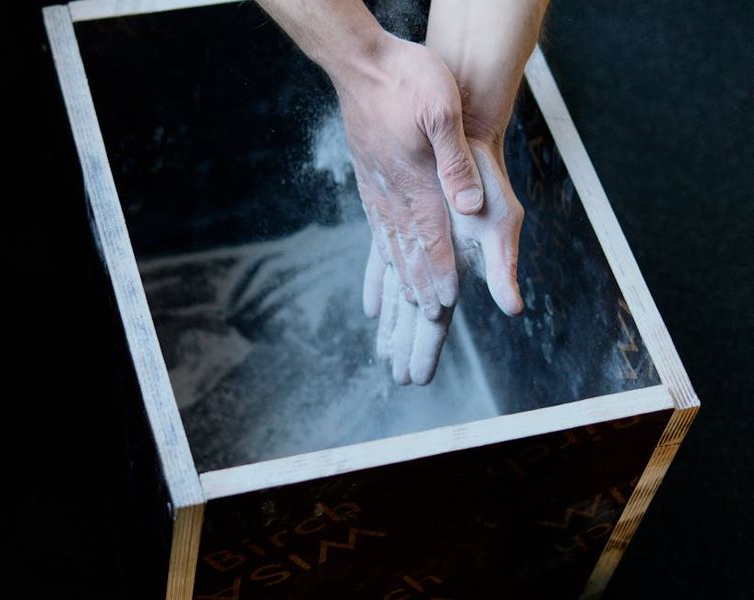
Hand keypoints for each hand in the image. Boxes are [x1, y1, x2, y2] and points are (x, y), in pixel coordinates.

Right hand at [335, 35, 485, 320]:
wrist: (362, 63)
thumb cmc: (407, 79)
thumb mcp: (441, 109)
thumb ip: (455, 161)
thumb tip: (468, 206)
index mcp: (415, 180)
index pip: (431, 237)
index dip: (440, 271)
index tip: (446, 302)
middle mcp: (393, 191)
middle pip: (409, 249)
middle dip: (420, 284)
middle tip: (428, 316)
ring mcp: (376, 186)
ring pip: (389, 241)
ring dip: (400, 274)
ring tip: (405, 300)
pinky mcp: (367, 177)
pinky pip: (374, 224)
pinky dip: (380, 251)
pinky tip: (382, 260)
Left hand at [364, 140, 523, 384]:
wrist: (464, 134)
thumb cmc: (486, 179)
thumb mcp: (499, 223)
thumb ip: (503, 268)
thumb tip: (513, 309)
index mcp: (454, 271)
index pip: (436, 323)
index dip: (425, 350)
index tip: (416, 380)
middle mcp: (436, 264)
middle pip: (415, 317)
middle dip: (406, 346)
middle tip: (398, 378)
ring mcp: (418, 246)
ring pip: (399, 296)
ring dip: (393, 323)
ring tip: (384, 353)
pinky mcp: (403, 225)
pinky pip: (383, 264)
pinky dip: (377, 285)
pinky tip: (373, 306)